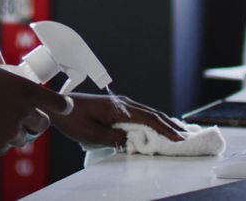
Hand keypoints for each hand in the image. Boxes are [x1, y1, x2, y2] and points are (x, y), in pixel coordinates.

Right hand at [0, 44, 70, 154]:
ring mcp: (9, 131)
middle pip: (43, 124)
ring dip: (15, 133)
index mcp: (26, 90)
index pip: (58, 103)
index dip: (61, 105)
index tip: (60, 106)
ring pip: (23, 138)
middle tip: (23, 116)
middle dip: (35, 121)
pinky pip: (3, 147)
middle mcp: (22, 112)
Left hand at [48, 93, 185, 148]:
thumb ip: (113, 138)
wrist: (58, 106)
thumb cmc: (72, 118)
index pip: (150, 119)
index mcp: (120, 108)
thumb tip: (131, 141)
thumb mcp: (91, 133)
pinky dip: (153, 122)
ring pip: (148, 114)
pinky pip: (140, 115)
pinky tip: (158, 128)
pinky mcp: (117, 108)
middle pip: (153, 114)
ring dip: (163, 123)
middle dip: (171, 126)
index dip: (166, 129)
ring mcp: (121, 105)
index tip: (180, 139)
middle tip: (187, 137)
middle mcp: (124, 104)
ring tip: (178, 133)